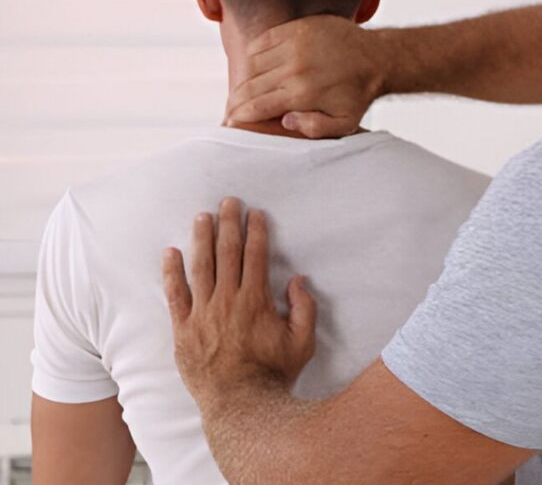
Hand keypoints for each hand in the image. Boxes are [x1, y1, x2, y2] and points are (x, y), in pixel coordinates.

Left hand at [162, 198, 317, 410]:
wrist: (241, 405)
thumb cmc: (274, 375)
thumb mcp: (303, 342)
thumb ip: (304, 309)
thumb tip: (298, 281)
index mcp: (256, 301)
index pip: (256, 256)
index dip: (256, 232)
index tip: (256, 214)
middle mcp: (228, 301)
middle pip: (227, 253)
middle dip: (229, 224)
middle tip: (228, 202)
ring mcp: (203, 314)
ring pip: (200, 267)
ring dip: (202, 238)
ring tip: (202, 217)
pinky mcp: (183, 329)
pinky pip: (174, 295)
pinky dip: (172, 272)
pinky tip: (171, 252)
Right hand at [226, 15, 390, 138]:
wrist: (376, 57)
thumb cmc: (358, 94)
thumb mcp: (344, 123)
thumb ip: (314, 129)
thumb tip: (284, 122)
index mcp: (302, 93)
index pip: (256, 106)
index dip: (238, 116)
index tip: (230, 124)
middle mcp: (294, 67)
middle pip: (249, 86)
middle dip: (235, 101)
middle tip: (230, 111)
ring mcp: (293, 45)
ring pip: (251, 64)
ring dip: (243, 79)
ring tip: (242, 92)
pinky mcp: (296, 28)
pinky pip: (261, 42)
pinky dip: (253, 56)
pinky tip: (254, 68)